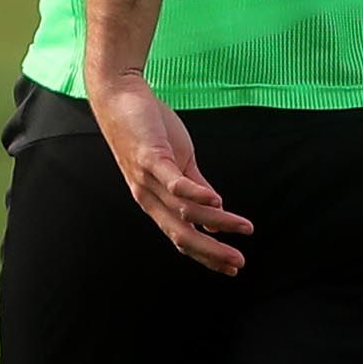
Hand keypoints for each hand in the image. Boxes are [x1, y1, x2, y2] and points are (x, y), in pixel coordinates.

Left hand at [87, 71, 252, 276]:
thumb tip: (218, 208)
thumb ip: (195, 185)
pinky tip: (217, 200)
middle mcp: (148, 197)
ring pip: (184, 211)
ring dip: (217, 221)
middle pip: (182, 234)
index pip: (182, 237)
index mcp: (155, 202)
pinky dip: (195, 194)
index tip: (232, 268)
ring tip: (243, 226)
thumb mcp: (177, 160)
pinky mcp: (149, 157)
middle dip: (212, 252)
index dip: (206, 255)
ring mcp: (147, 179)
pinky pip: (172, 182)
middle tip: (239, 262)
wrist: (119, 95)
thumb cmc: (147, 127)